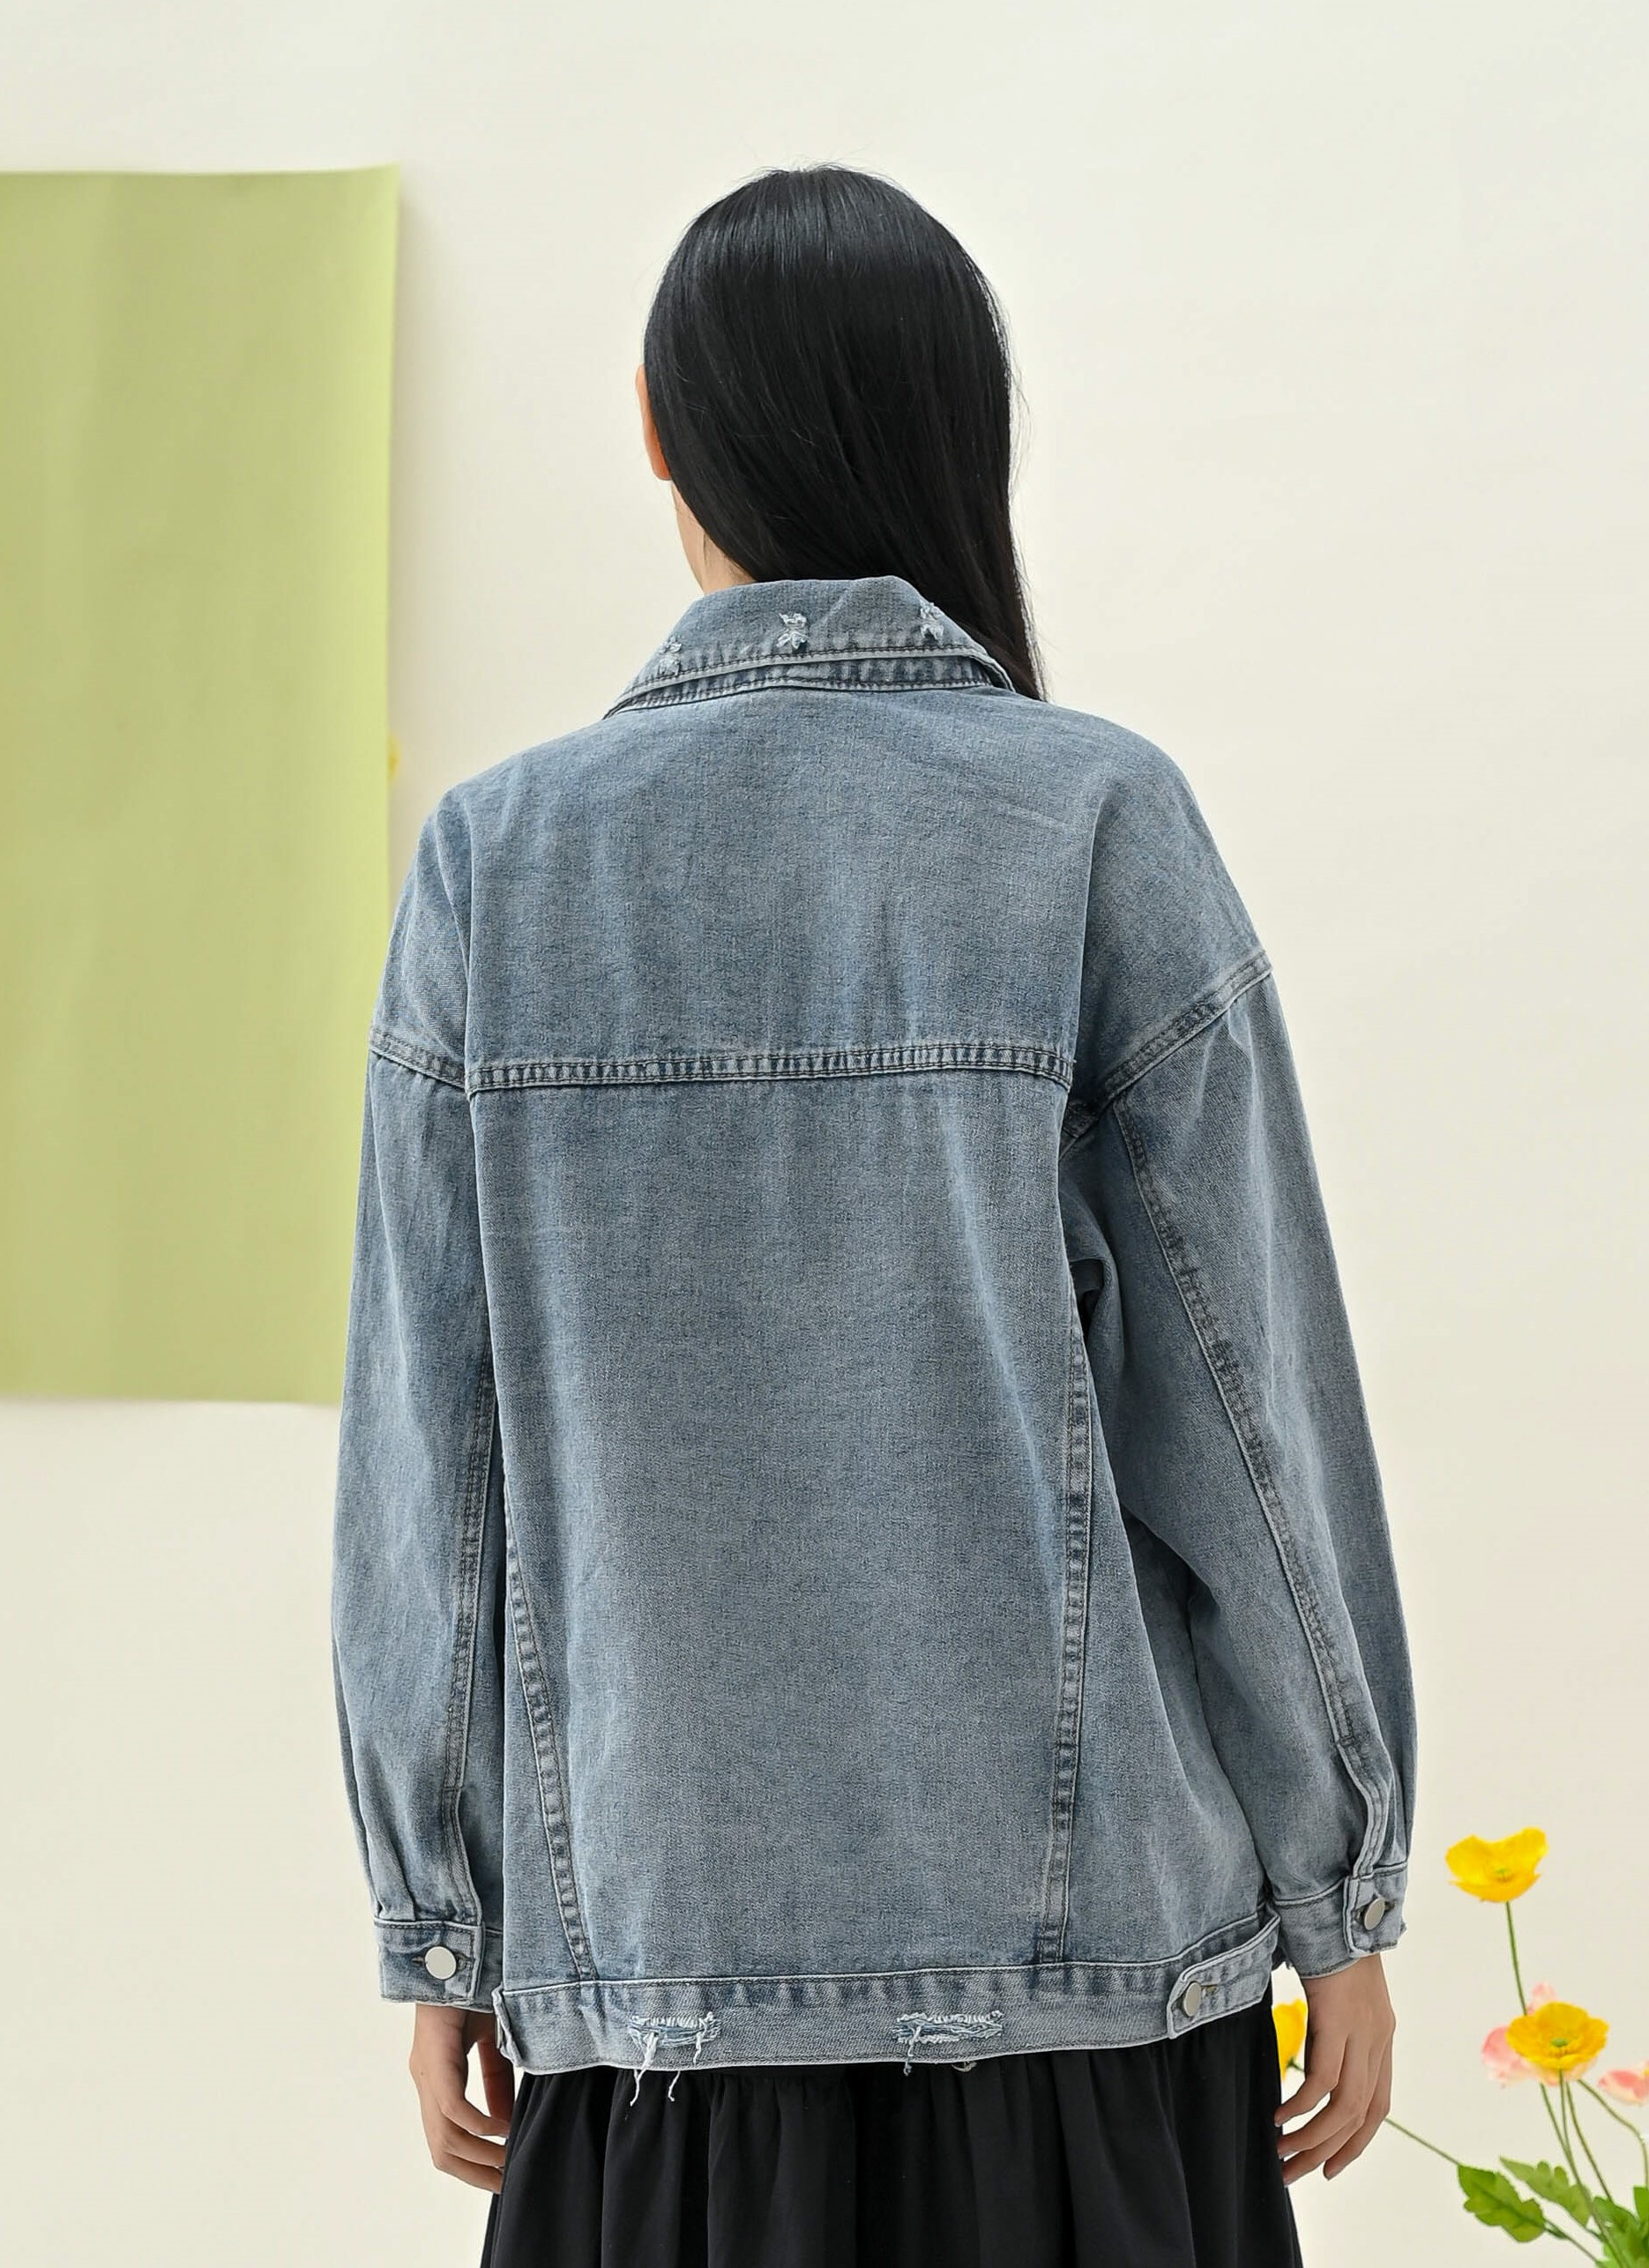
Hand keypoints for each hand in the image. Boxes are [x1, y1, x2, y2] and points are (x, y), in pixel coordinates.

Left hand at [408, 2002, 516, 2191]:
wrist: (459, 1948)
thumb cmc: (476, 1989)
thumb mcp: (493, 2044)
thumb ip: (497, 2083)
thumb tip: (504, 2124)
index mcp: (436, 2078)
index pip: (447, 2140)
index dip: (473, 2166)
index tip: (503, 2180)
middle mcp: (425, 2080)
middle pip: (441, 2151)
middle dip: (475, 2173)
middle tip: (507, 2184)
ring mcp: (426, 2071)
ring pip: (444, 2137)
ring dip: (479, 2156)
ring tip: (508, 2161)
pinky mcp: (435, 2057)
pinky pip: (452, 2106)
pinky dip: (479, 2125)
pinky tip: (502, 2130)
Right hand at [1275, 1951, 1395, 2184]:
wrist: (1331, 1900)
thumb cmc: (1325, 1940)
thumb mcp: (1339, 1993)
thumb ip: (1335, 2025)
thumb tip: (1314, 2051)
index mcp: (1382, 2035)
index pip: (1378, 2106)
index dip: (1355, 2142)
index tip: (1329, 2166)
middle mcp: (1378, 2038)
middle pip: (1360, 2116)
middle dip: (1327, 2152)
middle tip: (1295, 2173)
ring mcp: (1361, 2029)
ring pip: (1343, 2106)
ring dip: (1311, 2137)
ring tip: (1281, 2151)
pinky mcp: (1337, 2017)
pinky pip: (1322, 2078)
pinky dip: (1301, 2104)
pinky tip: (1279, 2114)